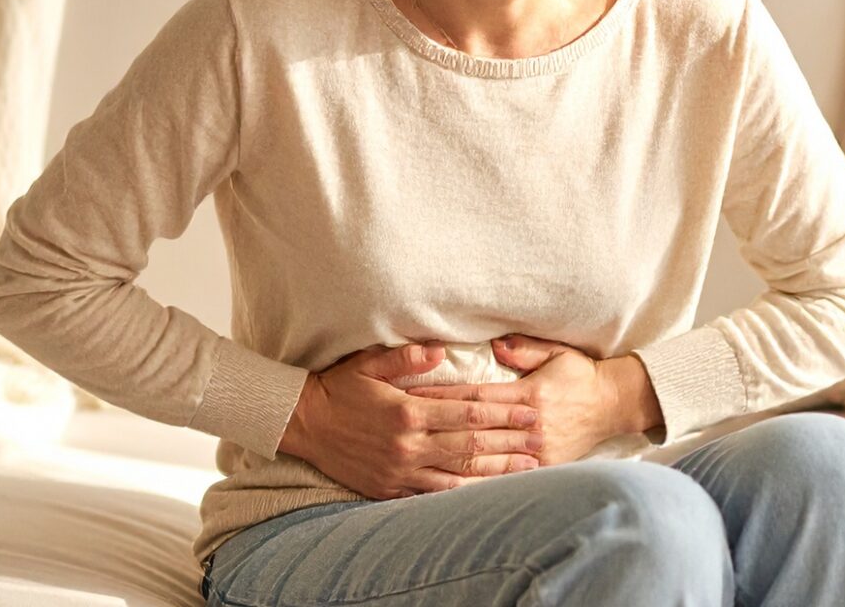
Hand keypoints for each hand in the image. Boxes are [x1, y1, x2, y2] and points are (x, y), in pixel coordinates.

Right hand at [277, 342, 545, 499]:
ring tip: (526, 469)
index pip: (468, 412)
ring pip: (459, 473)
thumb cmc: (339, 389)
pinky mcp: (390, 489)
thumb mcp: (368, 364)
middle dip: (510, 442)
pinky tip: (486, 491)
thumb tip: (441, 351)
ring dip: (496, 471)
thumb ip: (406, 359)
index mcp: (408, 412)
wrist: (303, 425)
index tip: (530, 411)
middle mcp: (408, 445)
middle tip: (541, 441)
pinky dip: (463, 491)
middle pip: (471, 444)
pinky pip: (434, 493)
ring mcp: (400, 471)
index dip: (503, 413)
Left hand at [406, 334, 663, 466]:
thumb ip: (524, 350)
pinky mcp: (544, 469)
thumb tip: (495, 345)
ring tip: (415, 459)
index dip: (442, 397)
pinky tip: (451, 486)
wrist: (614, 405)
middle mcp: (531, 425)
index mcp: (528, 395)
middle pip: (474, 428)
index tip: (410, 398)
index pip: (474, 397)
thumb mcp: (557, 353)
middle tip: (400, 427)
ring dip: (450, 458)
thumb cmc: (581, 374)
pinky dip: (477, 482)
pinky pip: (504, 479)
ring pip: (486, 458)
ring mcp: (537, 451)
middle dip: (436, 426)